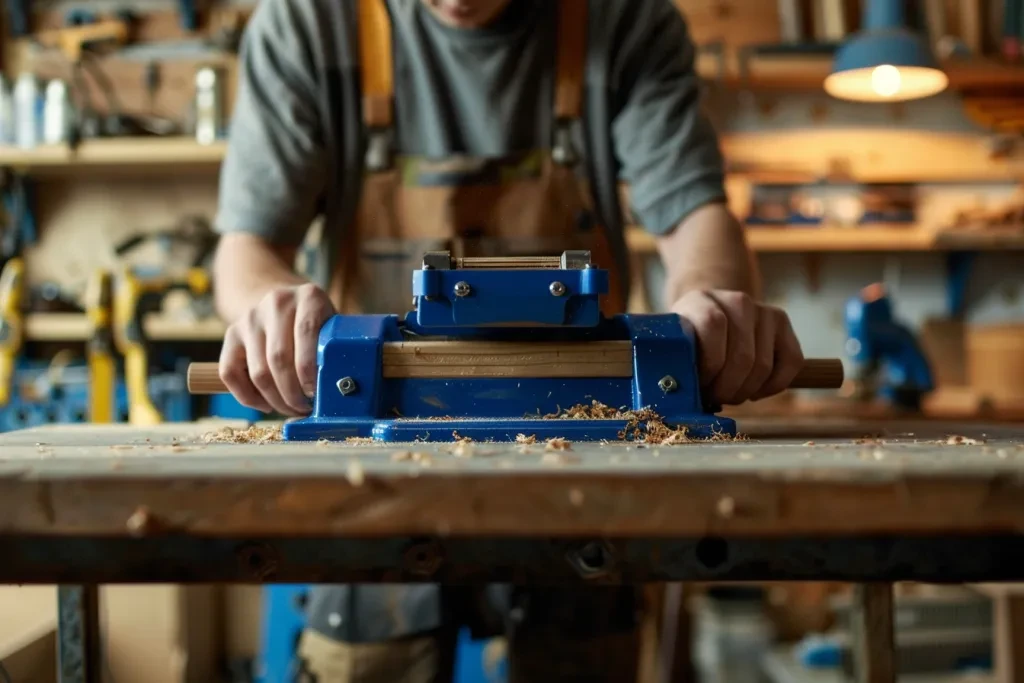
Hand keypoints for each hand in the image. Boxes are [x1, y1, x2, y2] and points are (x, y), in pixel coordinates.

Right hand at [218, 283, 335, 415]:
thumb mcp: (333, 326)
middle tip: (304, 408)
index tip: (315, 392)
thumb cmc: (318, 325)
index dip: (310, 369)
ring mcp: (250, 317)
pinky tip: (266, 404)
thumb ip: (338, 349)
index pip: (307, 332)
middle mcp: (277, 302)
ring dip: (275, 400)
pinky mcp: (232, 334)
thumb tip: (345, 385)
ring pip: (258, 372)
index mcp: (309, 296)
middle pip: (279, 359)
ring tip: (291, 408)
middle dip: (293, 393)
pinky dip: (248, 397)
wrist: (284, 302)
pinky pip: (230, 373)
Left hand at [671, 289, 803, 405]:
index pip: (713, 326)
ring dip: (746, 391)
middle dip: (728, 389)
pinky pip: (791, 362)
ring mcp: (763, 311)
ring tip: (730, 395)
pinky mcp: (783, 322)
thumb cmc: (691, 340)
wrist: (710, 314)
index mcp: (701, 302)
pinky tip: (754, 392)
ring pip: (764, 366)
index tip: (700, 386)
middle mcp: (737, 301)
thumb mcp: (677, 346)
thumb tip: (686, 398)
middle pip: (743, 357)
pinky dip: (773, 386)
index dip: (709, 365)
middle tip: (716, 399)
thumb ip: (680, 364)